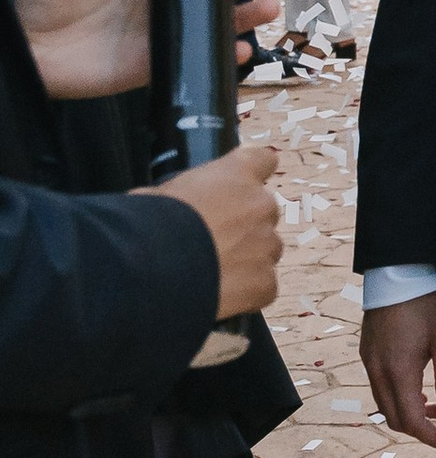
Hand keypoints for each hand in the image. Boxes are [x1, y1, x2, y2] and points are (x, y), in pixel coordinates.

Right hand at [150, 143, 283, 314]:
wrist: (149, 270)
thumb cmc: (147, 223)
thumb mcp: (157, 195)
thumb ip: (181, 196)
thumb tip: (169, 209)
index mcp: (236, 174)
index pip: (262, 161)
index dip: (252, 176)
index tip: (240, 191)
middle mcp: (261, 205)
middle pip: (262, 215)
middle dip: (244, 229)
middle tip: (212, 246)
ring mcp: (267, 245)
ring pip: (264, 253)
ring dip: (246, 263)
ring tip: (211, 276)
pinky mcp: (265, 283)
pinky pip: (262, 288)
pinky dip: (245, 295)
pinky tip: (217, 297)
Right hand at [362, 286, 435, 449]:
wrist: (397, 273)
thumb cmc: (425, 304)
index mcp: (398, 371)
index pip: (411, 420)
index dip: (431, 438)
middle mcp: (378, 372)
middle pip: (395, 419)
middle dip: (422, 430)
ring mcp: (369, 363)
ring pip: (386, 405)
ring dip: (410, 414)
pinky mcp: (368, 354)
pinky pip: (381, 388)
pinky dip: (400, 398)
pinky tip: (420, 392)